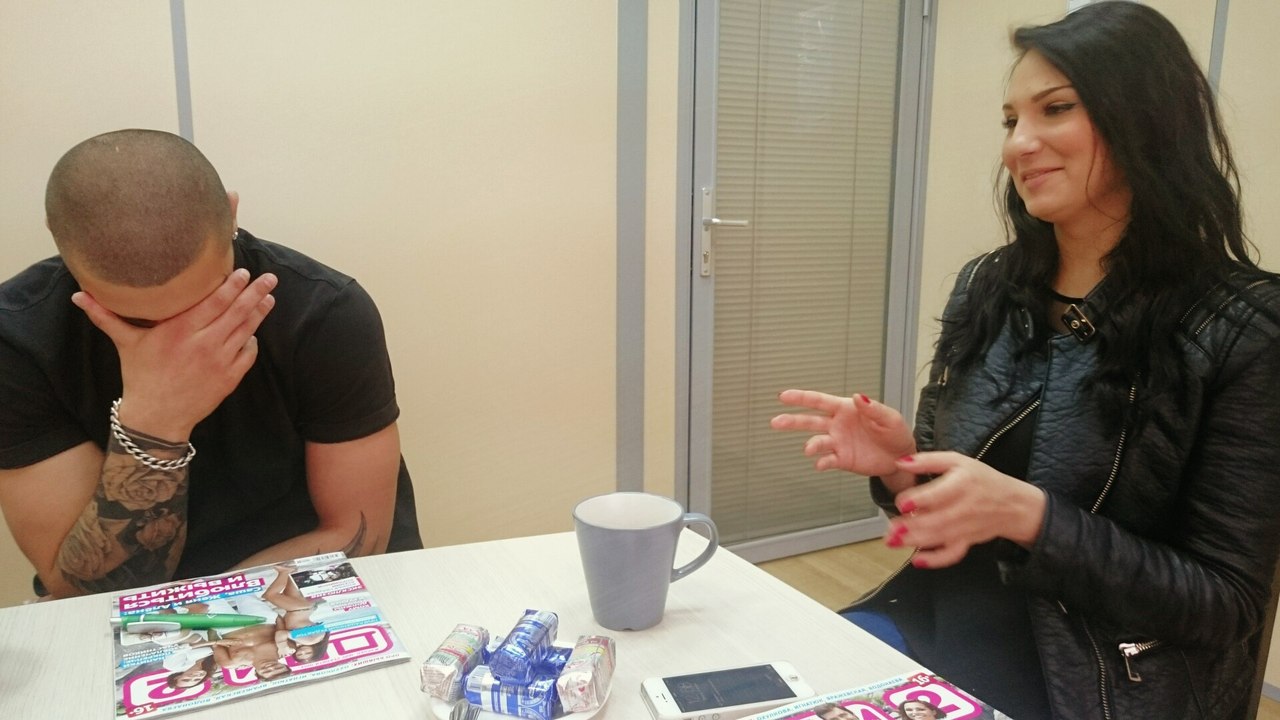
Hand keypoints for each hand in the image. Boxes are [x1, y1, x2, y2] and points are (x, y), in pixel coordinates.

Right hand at [72, 269, 276, 439]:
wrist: (155, 417)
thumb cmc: (140, 376)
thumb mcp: (125, 343)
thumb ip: (106, 316)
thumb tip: (79, 295)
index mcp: (179, 331)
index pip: (213, 302)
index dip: (231, 286)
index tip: (242, 271)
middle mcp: (203, 344)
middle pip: (236, 312)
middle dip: (255, 293)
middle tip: (269, 278)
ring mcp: (219, 362)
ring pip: (246, 331)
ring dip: (259, 313)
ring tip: (269, 297)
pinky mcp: (229, 378)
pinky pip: (248, 354)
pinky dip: (252, 341)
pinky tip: (254, 330)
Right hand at [770, 390, 915, 482]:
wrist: (901, 457)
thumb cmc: (894, 432)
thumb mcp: (889, 417)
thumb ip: (872, 409)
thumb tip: (858, 397)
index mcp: (845, 409)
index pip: (819, 401)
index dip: (801, 398)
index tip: (784, 396)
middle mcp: (837, 425)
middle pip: (809, 420)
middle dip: (792, 420)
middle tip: (776, 421)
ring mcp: (837, 442)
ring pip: (816, 441)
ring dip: (811, 445)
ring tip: (809, 449)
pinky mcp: (841, 459)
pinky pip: (827, 460)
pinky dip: (821, 462)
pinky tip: (819, 464)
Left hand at [886, 452, 1045, 568]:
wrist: (1013, 504)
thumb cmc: (982, 480)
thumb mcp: (958, 461)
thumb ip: (928, 460)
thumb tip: (901, 462)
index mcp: (962, 484)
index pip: (940, 494)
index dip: (919, 500)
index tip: (903, 503)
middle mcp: (964, 508)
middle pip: (935, 520)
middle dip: (910, 527)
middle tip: (890, 529)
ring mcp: (966, 528)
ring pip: (939, 538)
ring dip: (915, 542)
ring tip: (893, 541)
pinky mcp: (967, 542)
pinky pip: (952, 554)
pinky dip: (935, 560)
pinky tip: (917, 560)